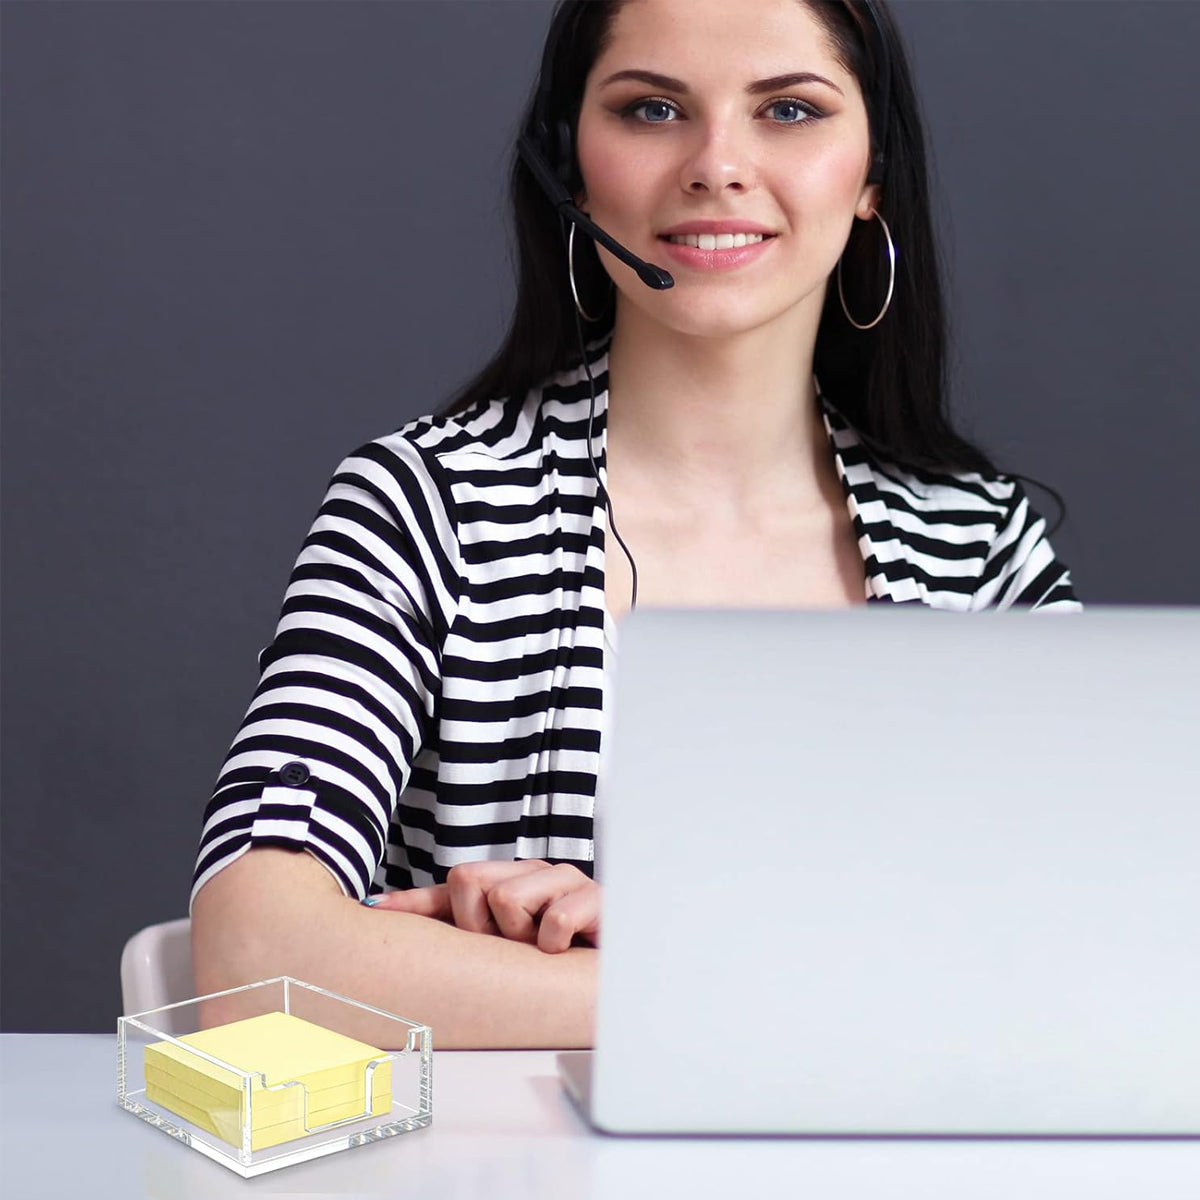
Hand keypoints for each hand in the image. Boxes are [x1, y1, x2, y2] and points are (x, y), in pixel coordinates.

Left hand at [364, 860, 599, 953]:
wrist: (614, 979)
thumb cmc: (553, 959)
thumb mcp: (493, 941)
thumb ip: (442, 918)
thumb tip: (375, 906)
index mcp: (509, 879)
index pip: (457, 881)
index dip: (440, 911)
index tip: (407, 918)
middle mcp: (535, 872)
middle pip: (473, 882)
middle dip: (483, 927)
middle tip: (512, 947)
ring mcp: (567, 880)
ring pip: (509, 898)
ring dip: (522, 937)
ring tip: (542, 950)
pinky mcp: (597, 898)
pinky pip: (554, 921)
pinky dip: (556, 945)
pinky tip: (569, 953)